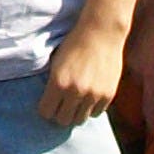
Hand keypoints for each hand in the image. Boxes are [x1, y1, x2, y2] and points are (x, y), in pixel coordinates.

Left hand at [39, 12, 129, 128]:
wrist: (101, 32)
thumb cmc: (74, 44)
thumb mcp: (56, 63)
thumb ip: (52, 84)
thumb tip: (49, 105)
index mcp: (58, 82)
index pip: (46, 112)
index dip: (46, 109)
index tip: (48, 104)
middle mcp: (75, 91)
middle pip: (63, 120)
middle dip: (60, 114)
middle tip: (62, 106)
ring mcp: (93, 94)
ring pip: (80, 120)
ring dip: (76, 113)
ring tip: (76, 103)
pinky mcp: (108, 94)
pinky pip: (96, 113)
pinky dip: (92, 108)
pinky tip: (90, 97)